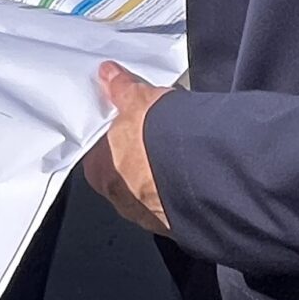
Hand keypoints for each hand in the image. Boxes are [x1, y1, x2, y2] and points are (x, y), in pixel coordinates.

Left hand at [82, 61, 172, 232]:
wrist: (201, 172)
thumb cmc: (159, 138)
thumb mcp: (137, 100)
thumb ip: (120, 88)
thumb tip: (109, 75)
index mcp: (100, 170)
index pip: (97, 151)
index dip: (111, 136)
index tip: (123, 125)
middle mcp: (120, 199)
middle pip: (122, 172)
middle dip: (136, 156)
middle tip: (152, 136)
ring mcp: (149, 215)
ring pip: (148, 190)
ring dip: (158, 175)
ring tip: (175, 152)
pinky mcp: (176, 224)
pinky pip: (172, 203)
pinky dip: (178, 189)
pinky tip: (189, 172)